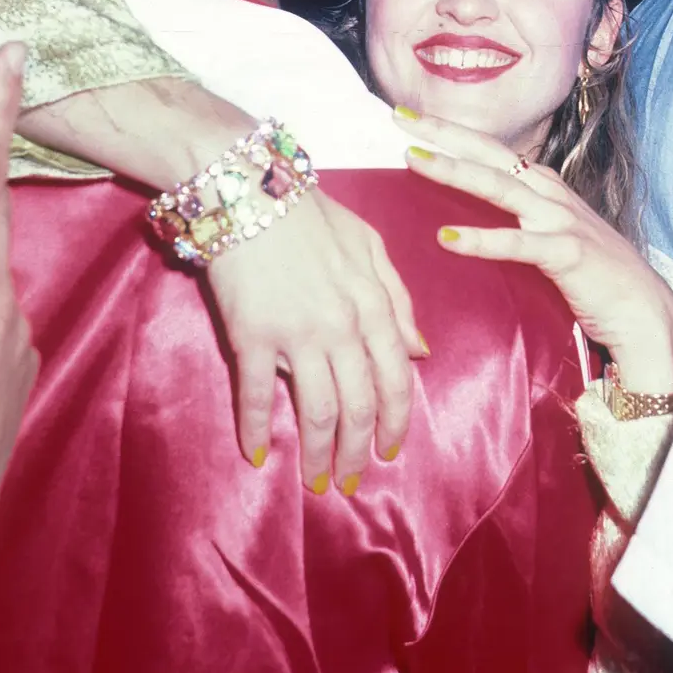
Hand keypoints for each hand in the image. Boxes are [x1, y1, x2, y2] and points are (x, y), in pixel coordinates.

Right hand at [205, 188, 427, 494]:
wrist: (251, 190)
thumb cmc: (312, 215)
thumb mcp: (370, 245)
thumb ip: (398, 298)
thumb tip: (422, 351)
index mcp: (374, 304)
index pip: (395, 378)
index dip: (395, 421)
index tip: (388, 451)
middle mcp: (342, 326)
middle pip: (358, 406)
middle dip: (356, 452)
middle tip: (349, 482)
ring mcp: (297, 333)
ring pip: (316, 411)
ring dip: (316, 455)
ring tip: (313, 483)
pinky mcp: (253, 335)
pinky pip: (258, 394)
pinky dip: (256, 429)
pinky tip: (256, 454)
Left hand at [396, 110, 672, 393]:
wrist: (643, 308)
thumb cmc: (594, 274)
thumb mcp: (553, 233)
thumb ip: (521, 216)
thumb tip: (477, 209)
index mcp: (545, 187)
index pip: (492, 149)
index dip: (452, 131)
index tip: (411, 115)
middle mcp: (551, 194)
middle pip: (491, 154)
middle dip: (445, 132)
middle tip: (401, 116)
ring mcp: (561, 220)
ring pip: (500, 187)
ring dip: (455, 171)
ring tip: (414, 160)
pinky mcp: (568, 253)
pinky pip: (518, 244)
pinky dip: (482, 240)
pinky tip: (447, 238)